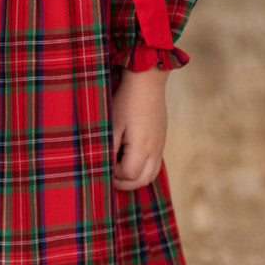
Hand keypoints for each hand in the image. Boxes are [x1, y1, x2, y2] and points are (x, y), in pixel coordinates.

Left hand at [111, 67, 168, 189]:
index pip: (129, 173)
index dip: (114, 174)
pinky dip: (144, 169)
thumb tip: (103, 167)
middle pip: (143, 180)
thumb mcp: (112, 125)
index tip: (103, 164)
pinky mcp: (161, 139)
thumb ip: (109, 149)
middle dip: (126, 183)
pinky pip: (155, 163)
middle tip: (110, 178)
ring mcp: (160, 144)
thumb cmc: (126, 101)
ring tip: (120, 172)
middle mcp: (155, 149)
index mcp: (142, 146)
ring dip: (136, 178)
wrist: (147, 81)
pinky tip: (130, 160)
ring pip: (152, 174)